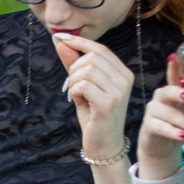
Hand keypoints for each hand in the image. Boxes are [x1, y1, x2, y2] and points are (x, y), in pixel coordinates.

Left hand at [55, 32, 133, 164]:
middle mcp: (125, 79)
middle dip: (73, 68)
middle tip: (71, 86)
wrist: (104, 144)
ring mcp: (119, 91)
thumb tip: (60, 42)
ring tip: (76, 96)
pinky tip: (77, 102)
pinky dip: (74, 92)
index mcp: (123, 73)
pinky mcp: (109, 104)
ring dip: (72, 82)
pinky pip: (82, 85)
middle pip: (92, 57)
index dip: (79, 42)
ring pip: (85, 70)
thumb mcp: (83, 86)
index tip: (59, 38)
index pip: (100, 49)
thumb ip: (73, 64)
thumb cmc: (94, 115)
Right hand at [137, 55, 183, 173]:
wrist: (163, 147)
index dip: (174, 66)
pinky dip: (175, 132)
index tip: (174, 57)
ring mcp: (153, 111)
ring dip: (183, 120)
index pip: (174, 76)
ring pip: (166, 111)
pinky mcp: (148, 125)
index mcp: (173, 91)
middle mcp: (161, 98)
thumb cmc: (182, 127)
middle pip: (168, 90)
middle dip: (180, 94)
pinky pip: (161, 126)